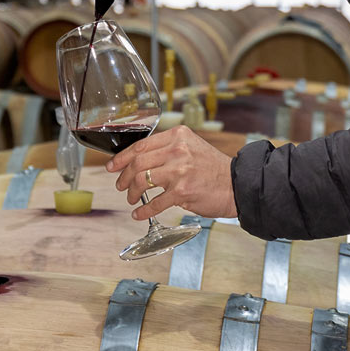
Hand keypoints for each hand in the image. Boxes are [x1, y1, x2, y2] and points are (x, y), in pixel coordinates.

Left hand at [105, 125, 237, 220]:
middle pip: (137, 163)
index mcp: (178, 136)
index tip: (113, 166)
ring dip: (132, 193)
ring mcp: (180, 171)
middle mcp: (178, 151)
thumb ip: (168, 149)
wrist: (236, 185)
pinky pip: (154, 203)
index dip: (122, 158)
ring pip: (141, 181)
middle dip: (123, 177)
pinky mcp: (182, 192)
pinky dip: (143, 210)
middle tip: (121, 186)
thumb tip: (139, 160)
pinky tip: (139, 213)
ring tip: (132, 199)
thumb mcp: (192, 147)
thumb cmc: (214, 169)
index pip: (141, 145)